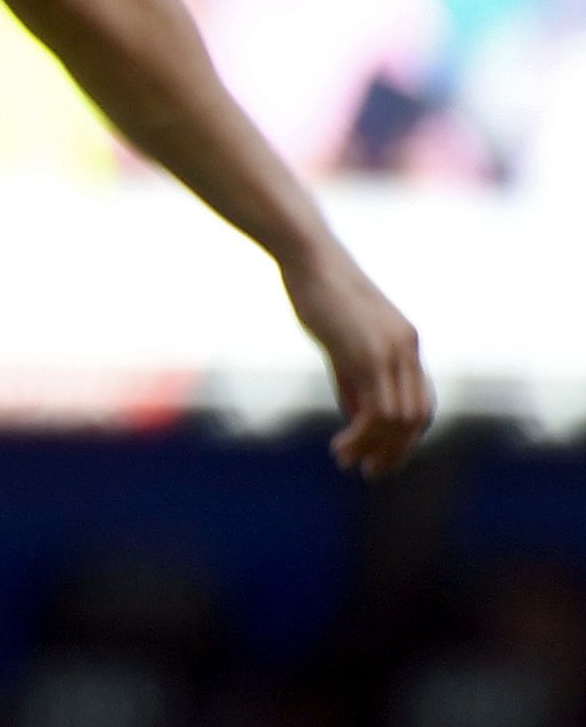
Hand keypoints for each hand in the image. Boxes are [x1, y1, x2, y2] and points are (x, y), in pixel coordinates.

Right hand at [283, 240, 432, 475]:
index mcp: (404, 342)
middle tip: (371, 471)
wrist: (308, 255)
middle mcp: (406, 349)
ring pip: (400, 420)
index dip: (405, 435)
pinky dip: (362, 437)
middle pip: (417, 417)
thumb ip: (353, 378)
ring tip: (349, 462)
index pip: (420, 402)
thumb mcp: (339, 338)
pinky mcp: (368, 355)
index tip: (380, 454)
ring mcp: (391, 352)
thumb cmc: (315, 290)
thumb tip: (360, 419)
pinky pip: (377, 411)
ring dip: (376, 448)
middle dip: (397, 450)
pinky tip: (341, 446)